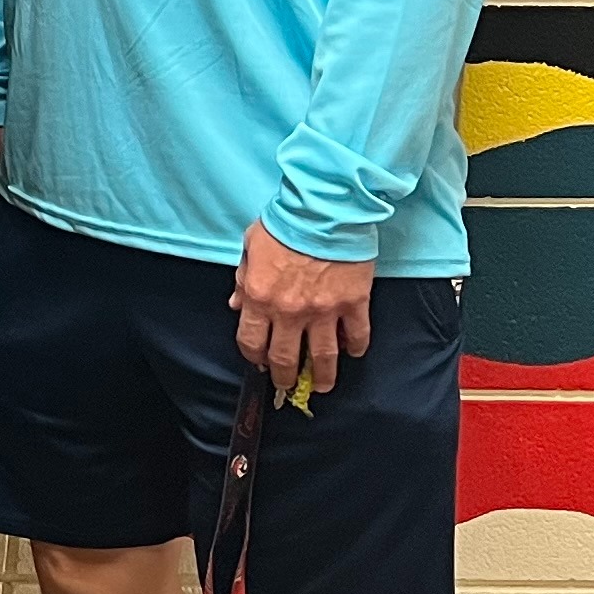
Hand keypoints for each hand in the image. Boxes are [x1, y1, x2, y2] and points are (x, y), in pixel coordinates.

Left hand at [231, 220, 372, 401]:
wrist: (326, 207)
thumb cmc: (286, 221)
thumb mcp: (251, 246)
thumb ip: (242, 278)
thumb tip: (236, 305)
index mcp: (259, 297)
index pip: (251, 342)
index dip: (254, 357)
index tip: (260, 362)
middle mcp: (289, 311)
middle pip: (285, 358)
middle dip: (284, 376)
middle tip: (288, 384)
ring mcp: (324, 310)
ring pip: (322, 357)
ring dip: (321, 377)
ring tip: (321, 386)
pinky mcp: (354, 303)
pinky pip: (357, 336)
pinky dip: (355, 348)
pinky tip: (352, 353)